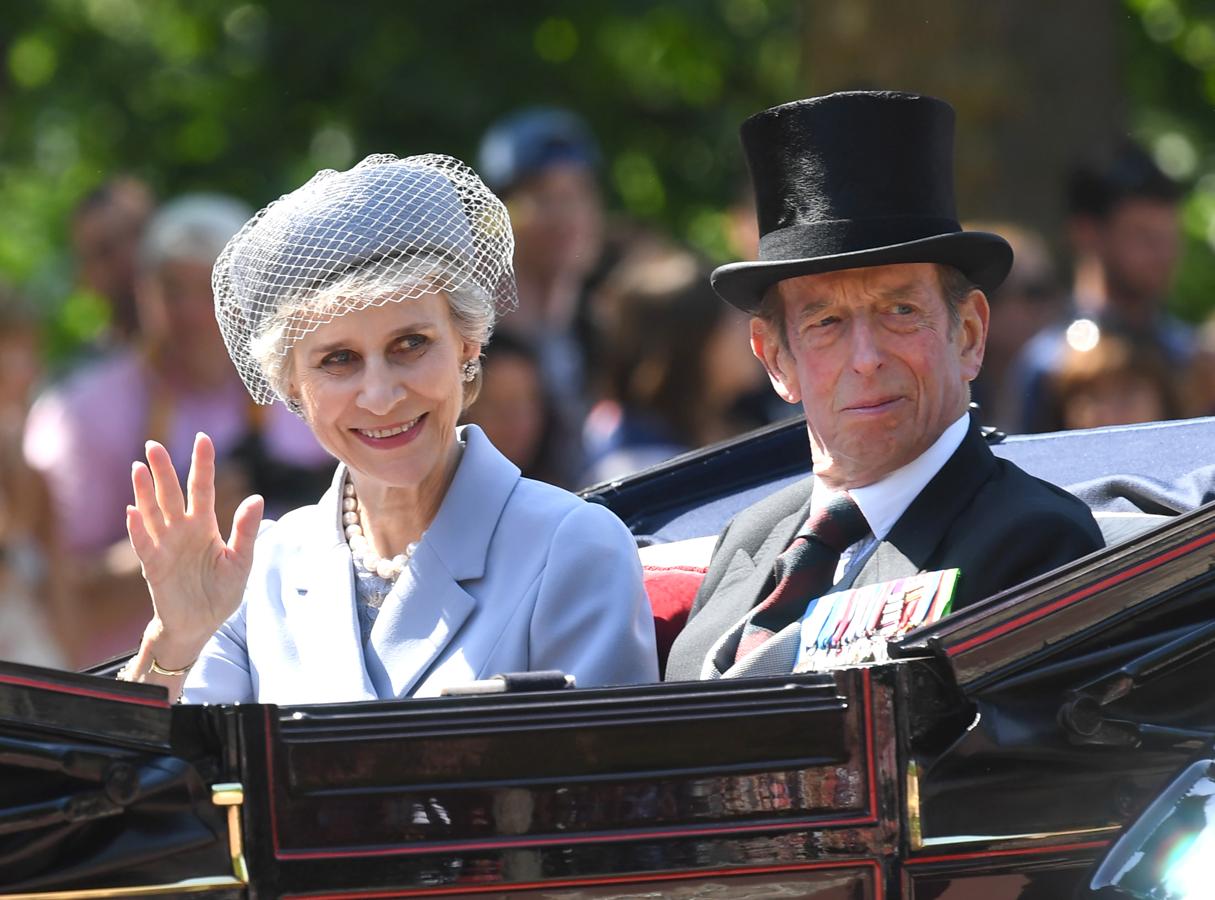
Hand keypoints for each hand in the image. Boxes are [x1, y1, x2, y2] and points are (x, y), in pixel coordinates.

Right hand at [126, 433, 263, 660]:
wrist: (200, 624)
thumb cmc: (221, 591)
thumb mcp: (241, 561)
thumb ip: (245, 531)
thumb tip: (256, 499)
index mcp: (205, 526)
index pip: (202, 489)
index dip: (202, 465)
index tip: (202, 439)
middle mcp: (182, 530)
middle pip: (171, 494)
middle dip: (163, 470)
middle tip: (153, 445)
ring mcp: (165, 546)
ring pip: (152, 512)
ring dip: (144, 492)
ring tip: (138, 468)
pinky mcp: (153, 566)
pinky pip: (143, 544)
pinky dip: (136, 528)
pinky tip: (131, 510)